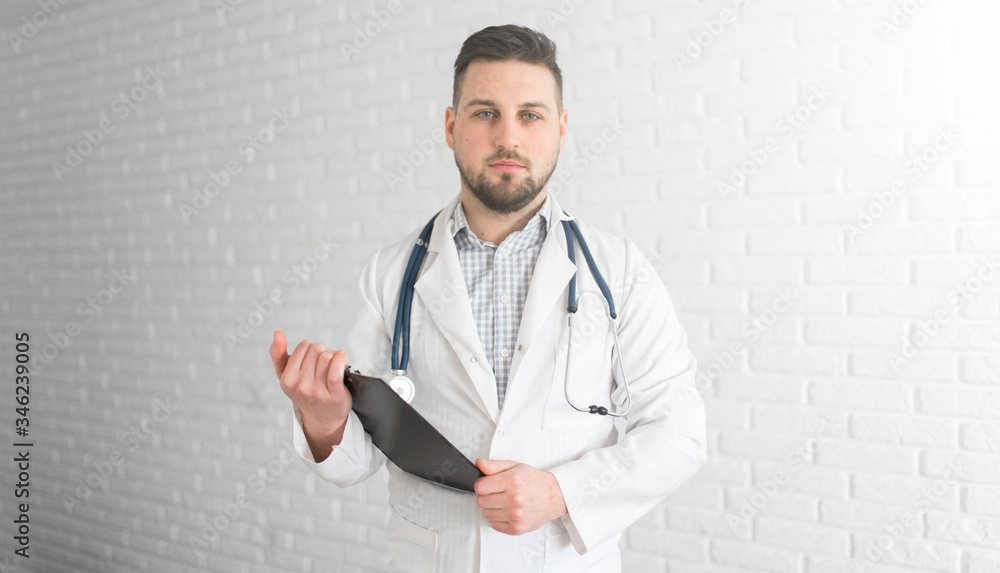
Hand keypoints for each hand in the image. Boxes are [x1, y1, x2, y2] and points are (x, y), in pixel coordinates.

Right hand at [270, 330, 351, 451]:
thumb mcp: (286, 376)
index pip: (304, 345)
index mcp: (287, 379)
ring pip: (327, 356)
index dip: (311, 349)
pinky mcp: (334, 395)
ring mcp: (317, 391)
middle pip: (317, 349)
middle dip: (323, 352)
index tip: (313, 360)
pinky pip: (336, 369)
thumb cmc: (305, 392)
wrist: (323, 418)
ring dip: (334, 356)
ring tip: (333, 366)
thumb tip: (277, 333)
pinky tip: (342, 356)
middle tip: (324, 366)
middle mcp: (300, 386)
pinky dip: (341, 358)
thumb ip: (278, 354)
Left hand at [474, 458, 567, 534]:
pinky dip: (498, 519)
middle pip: (481, 501)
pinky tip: (508, 511)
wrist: (553, 497)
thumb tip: (479, 464)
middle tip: (498, 493)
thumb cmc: (534, 481)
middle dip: (487, 496)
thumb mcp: (515, 466)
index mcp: (512, 481)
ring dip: (493, 508)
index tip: (488, 484)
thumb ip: (494, 465)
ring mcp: (515, 515)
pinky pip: (494, 525)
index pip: (480, 487)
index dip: (482, 484)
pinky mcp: (516, 528)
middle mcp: (514, 499)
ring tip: (505, 502)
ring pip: (486, 514)